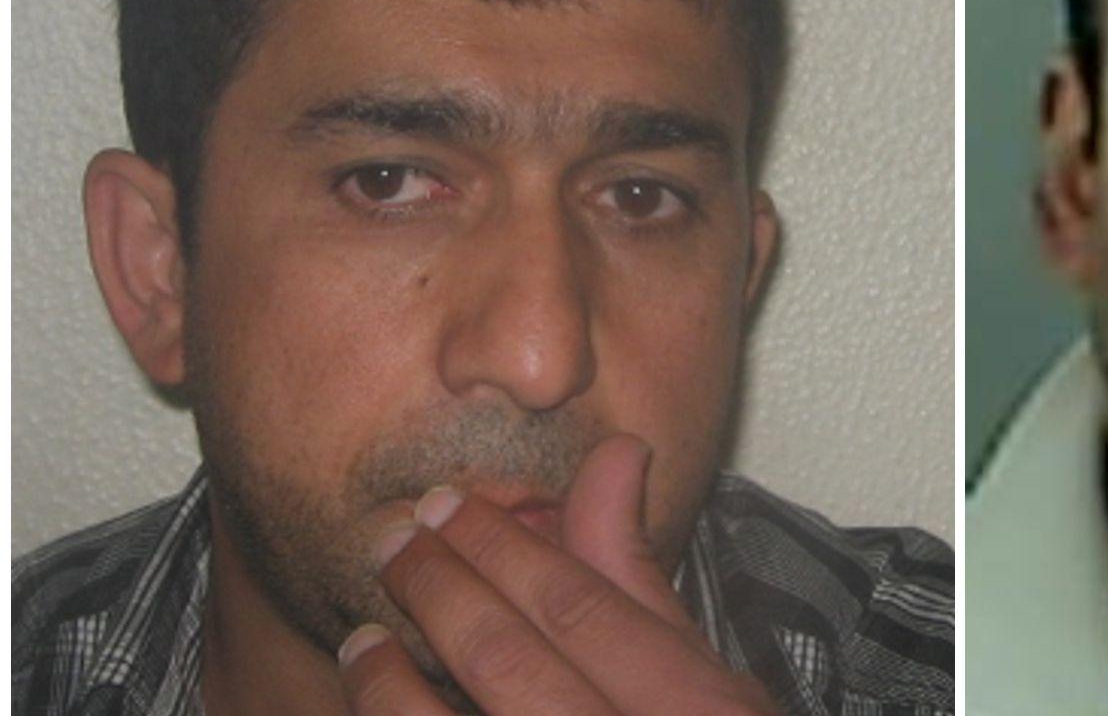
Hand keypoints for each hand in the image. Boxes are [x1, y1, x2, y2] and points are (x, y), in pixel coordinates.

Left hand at [337, 434, 775, 713]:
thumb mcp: (707, 680)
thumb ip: (645, 581)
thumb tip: (613, 453)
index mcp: (697, 709)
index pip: (583, 608)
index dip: (502, 549)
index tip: (445, 506)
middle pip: (512, 662)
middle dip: (440, 588)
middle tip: (391, 538)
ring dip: (392, 685)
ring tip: (363, 638)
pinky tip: (375, 700)